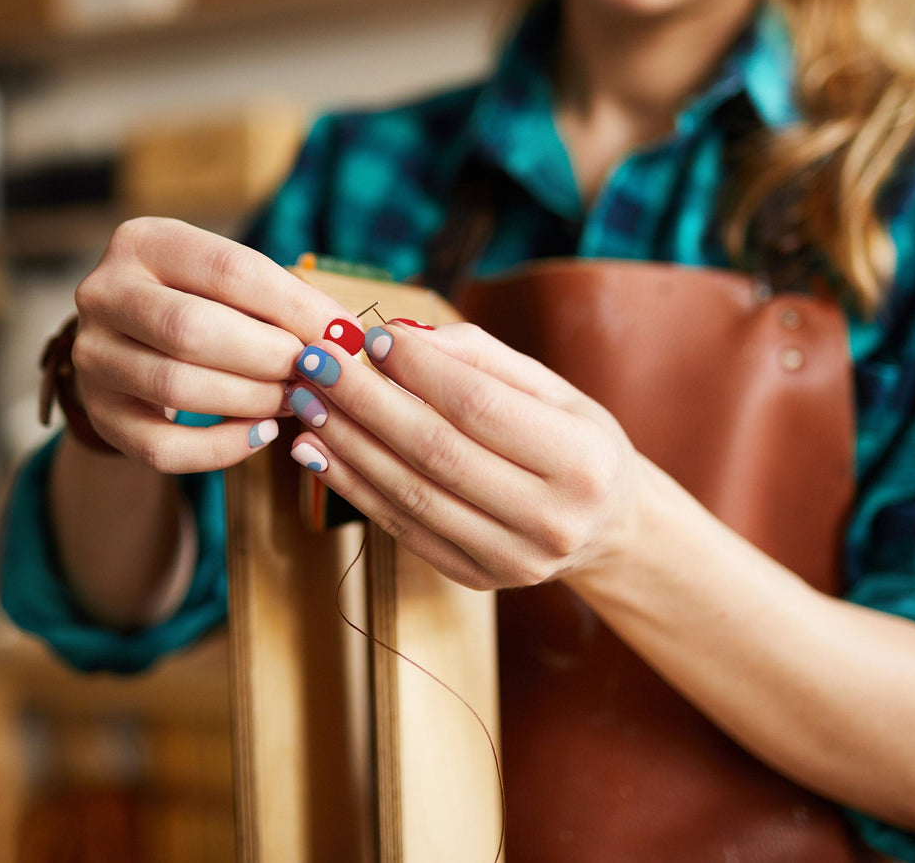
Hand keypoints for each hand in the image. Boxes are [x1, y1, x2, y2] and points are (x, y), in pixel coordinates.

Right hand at [70, 217, 357, 472]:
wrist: (133, 343)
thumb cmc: (202, 302)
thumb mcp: (231, 282)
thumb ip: (282, 301)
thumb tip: (345, 336)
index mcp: (144, 242)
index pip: (229, 271)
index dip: (295, 307)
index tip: (343, 334)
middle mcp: (105, 293)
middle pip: (192, 330)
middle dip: (268, 357)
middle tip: (313, 372)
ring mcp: (93, 356)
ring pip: (176, 389)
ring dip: (251, 401)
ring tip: (293, 400)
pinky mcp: (100, 414)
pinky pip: (162, 447)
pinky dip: (221, 448)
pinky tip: (261, 433)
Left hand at [285, 321, 653, 588]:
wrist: (608, 525)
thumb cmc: (573, 440)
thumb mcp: (550, 387)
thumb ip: (479, 357)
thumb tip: (399, 336)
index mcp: (581, 461)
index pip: (480, 407)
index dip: (419, 370)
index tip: (374, 336)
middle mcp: (551, 519)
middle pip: (436, 451)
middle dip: (366, 401)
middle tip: (318, 362)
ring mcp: (511, 559)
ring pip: (410, 493)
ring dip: (347, 444)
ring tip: (307, 401)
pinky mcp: (476, 577)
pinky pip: (401, 527)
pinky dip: (353, 487)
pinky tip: (318, 451)